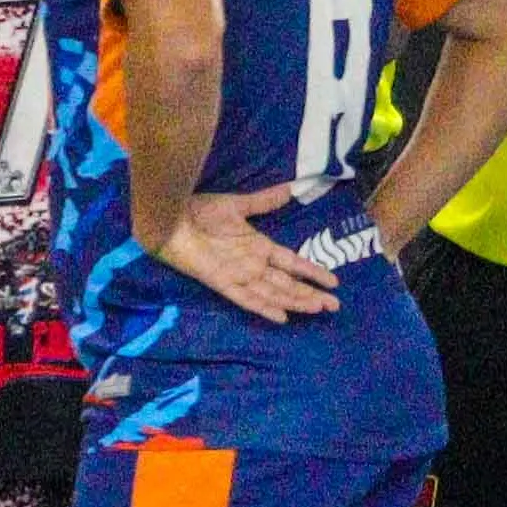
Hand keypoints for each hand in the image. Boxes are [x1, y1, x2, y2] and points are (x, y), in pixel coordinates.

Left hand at [157, 176, 341, 323]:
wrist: (172, 217)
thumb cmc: (201, 211)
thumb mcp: (239, 205)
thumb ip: (265, 201)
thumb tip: (291, 189)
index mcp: (258, 247)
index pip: (292, 263)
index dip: (312, 272)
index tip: (333, 281)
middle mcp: (252, 265)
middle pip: (288, 283)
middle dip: (311, 294)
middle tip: (335, 305)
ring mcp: (239, 275)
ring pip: (273, 293)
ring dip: (295, 301)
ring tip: (318, 308)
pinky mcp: (222, 283)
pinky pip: (246, 299)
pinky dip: (264, 307)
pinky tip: (282, 317)